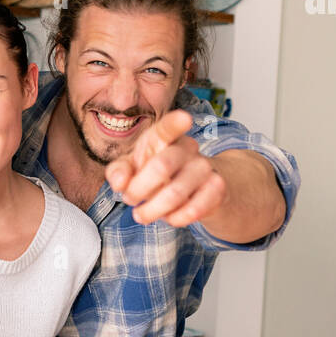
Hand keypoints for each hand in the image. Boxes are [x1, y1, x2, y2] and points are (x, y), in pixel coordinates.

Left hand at [105, 109, 226, 226]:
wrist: (193, 188)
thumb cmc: (154, 174)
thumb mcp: (131, 169)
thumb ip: (119, 172)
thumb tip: (119, 182)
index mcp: (162, 137)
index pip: (168, 128)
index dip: (176, 123)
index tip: (185, 118)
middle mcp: (187, 148)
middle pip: (161, 167)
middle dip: (137, 190)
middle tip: (129, 199)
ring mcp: (204, 167)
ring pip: (175, 193)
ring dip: (152, 210)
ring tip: (142, 214)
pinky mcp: (216, 188)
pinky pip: (194, 209)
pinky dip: (174, 219)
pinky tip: (169, 217)